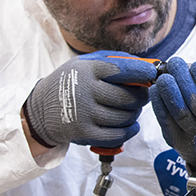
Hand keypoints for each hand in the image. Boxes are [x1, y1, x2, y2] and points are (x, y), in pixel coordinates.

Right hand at [23, 50, 157, 147]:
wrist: (42, 108)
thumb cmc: (74, 81)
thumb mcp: (88, 62)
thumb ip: (118, 60)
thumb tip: (150, 66)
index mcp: (88, 70)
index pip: (123, 70)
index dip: (143, 73)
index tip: (153, 75)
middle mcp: (85, 91)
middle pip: (129, 97)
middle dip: (142, 97)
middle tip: (141, 95)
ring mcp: (84, 114)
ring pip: (126, 117)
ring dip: (134, 114)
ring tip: (130, 108)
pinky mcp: (84, 133)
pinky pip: (118, 134)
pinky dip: (130, 130)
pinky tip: (130, 124)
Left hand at [149, 57, 195, 164]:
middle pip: (195, 102)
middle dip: (182, 77)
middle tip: (176, 63)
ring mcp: (193, 135)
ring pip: (179, 111)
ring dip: (168, 89)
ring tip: (164, 76)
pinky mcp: (176, 139)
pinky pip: (165, 120)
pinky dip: (158, 102)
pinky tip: (156, 89)